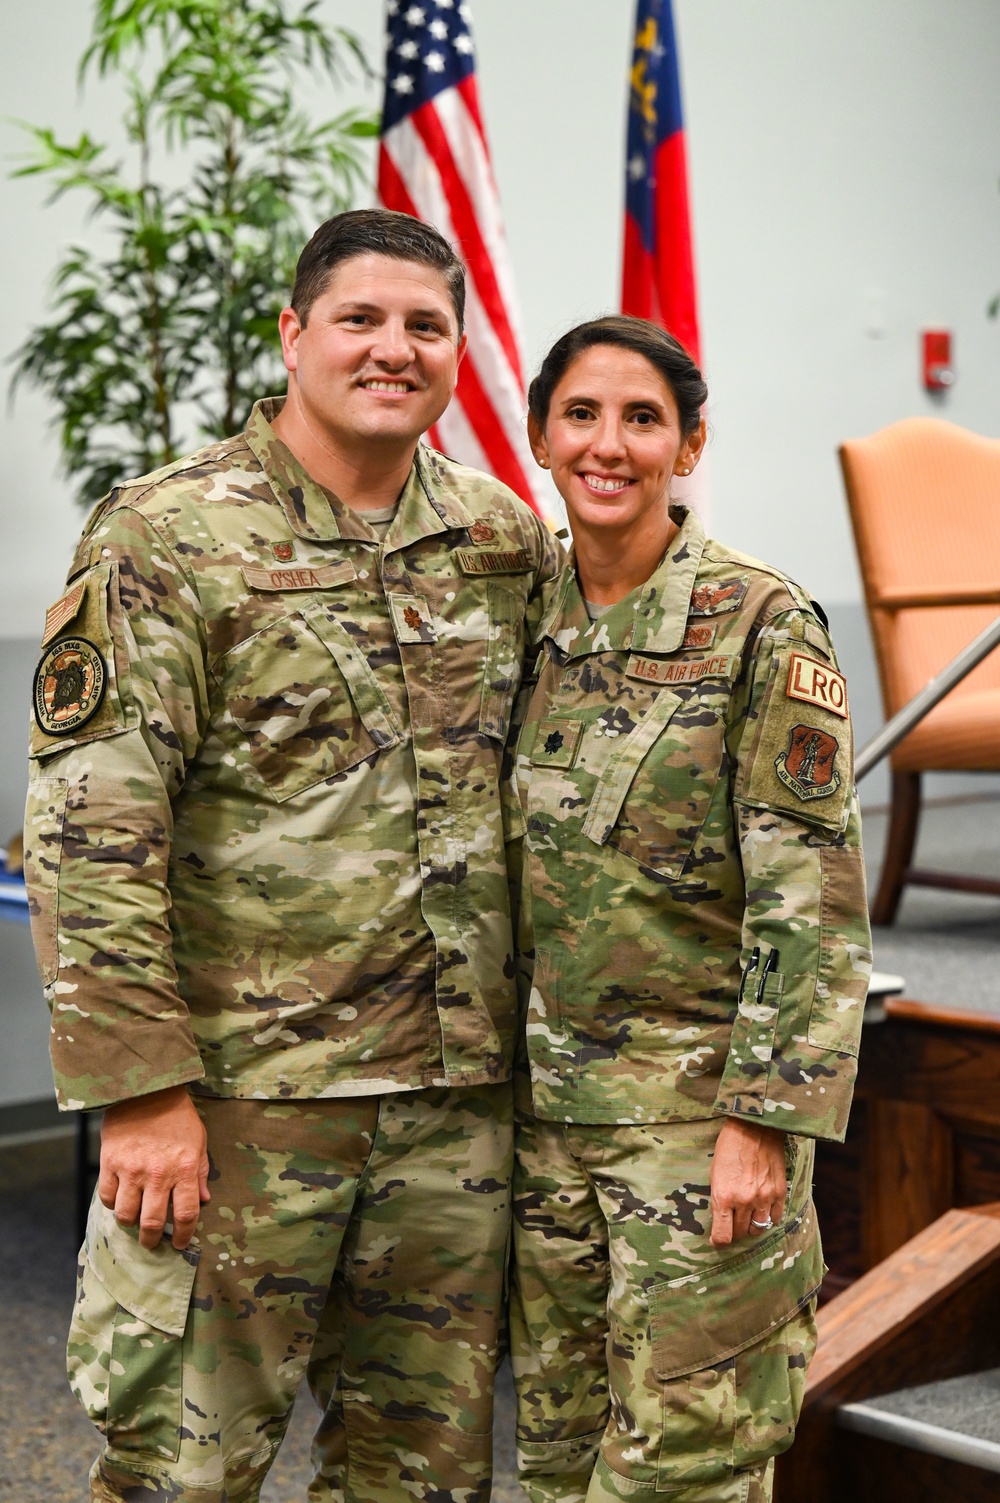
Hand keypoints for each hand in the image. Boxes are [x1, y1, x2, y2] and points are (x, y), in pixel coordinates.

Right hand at [98, 1085, 209, 1250]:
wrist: (146, 1089)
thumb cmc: (177, 1116)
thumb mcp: (198, 1141)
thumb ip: (201, 1173)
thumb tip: (204, 1201)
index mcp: (184, 1169)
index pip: (185, 1214)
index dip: (183, 1235)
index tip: (179, 1244)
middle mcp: (158, 1174)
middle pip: (152, 1222)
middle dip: (151, 1239)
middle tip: (151, 1242)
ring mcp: (132, 1169)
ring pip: (126, 1214)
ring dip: (130, 1224)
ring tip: (134, 1221)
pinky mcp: (110, 1162)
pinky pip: (106, 1196)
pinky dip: (112, 1204)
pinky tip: (119, 1199)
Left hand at [709, 1118, 785, 1247]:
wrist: (754, 1127)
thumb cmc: (729, 1147)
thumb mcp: (714, 1173)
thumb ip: (719, 1198)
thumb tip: (721, 1218)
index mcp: (724, 1196)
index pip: (723, 1235)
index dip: (718, 1241)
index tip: (717, 1240)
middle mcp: (744, 1201)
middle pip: (740, 1233)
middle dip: (734, 1232)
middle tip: (732, 1225)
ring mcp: (763, 1198)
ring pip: (758, 1229)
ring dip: (751, 1226)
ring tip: (747, 1217)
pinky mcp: (779, 1192)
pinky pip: (775, 1218)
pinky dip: (768, 1218)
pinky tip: (762, 1210)